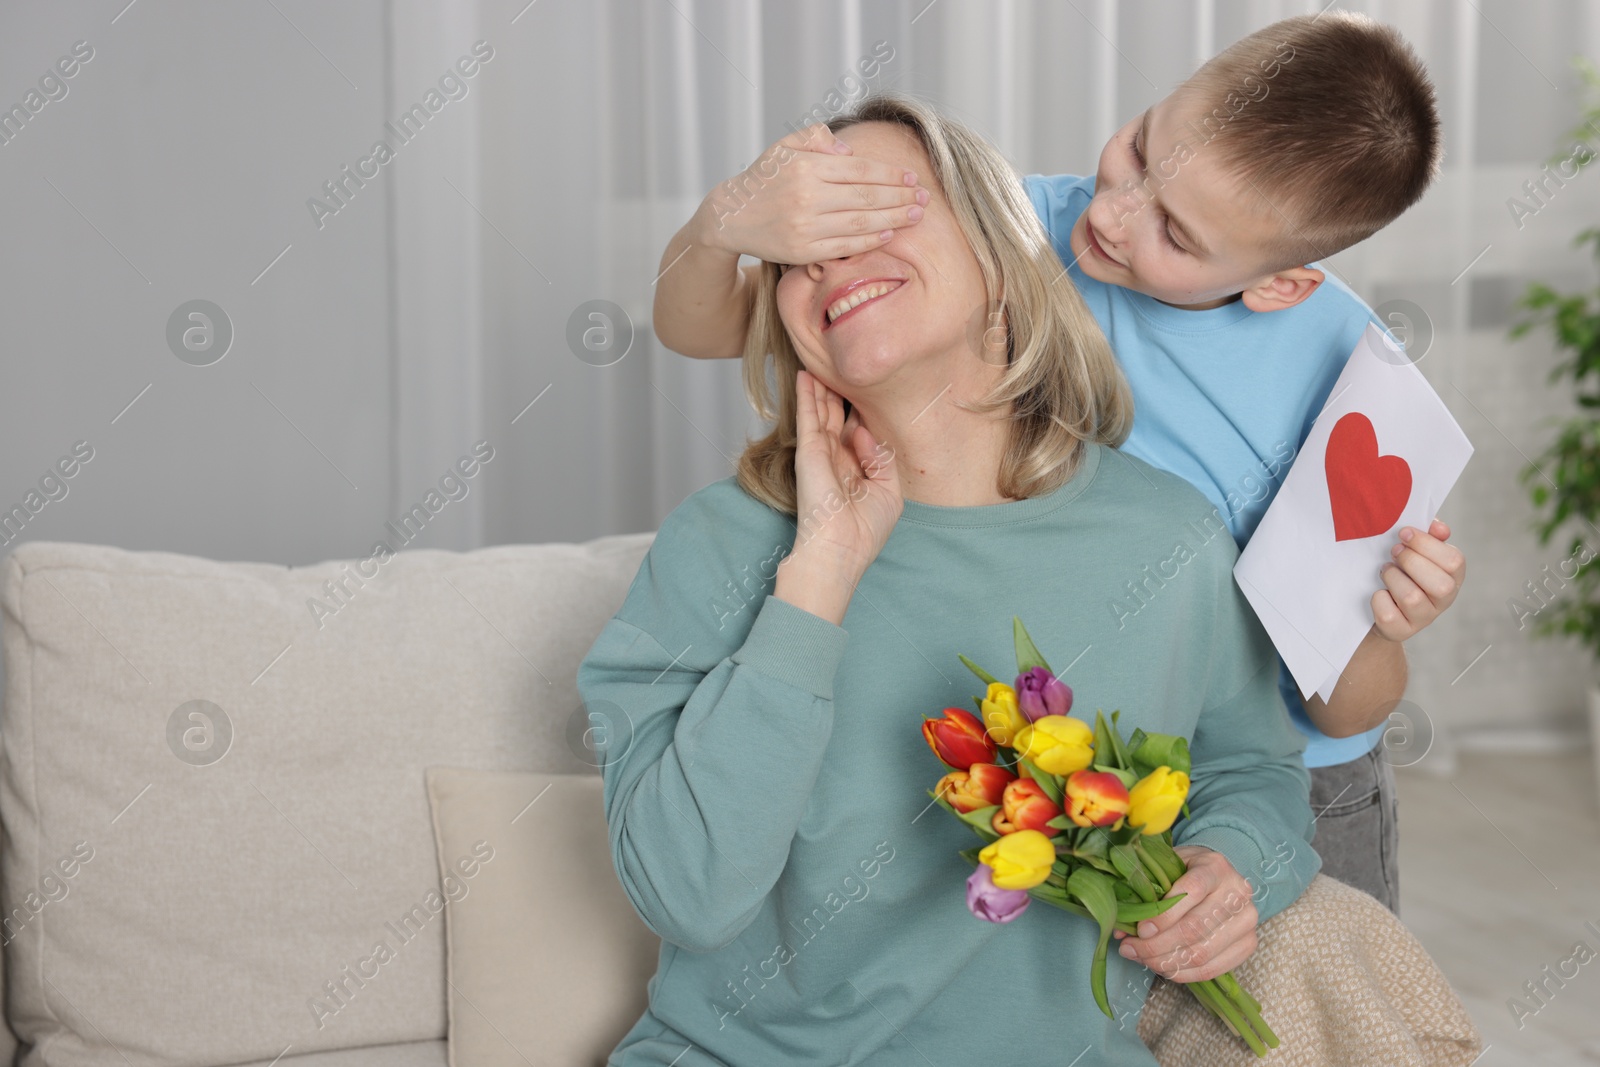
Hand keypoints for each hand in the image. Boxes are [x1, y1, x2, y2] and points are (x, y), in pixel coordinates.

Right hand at [692, 124, 928, 262]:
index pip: (859, 170)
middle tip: (924, 198)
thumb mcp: (783, 147)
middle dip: (900, 197)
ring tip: (916, 215)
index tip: (911, 177)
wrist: (731, 216)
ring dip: (893, 219)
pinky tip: (889, 233)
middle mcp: (806, 196)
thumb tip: (847, 150)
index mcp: (806, 167)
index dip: (890, 174)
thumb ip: (815, 138)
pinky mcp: (802, 250)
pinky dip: (870, 240)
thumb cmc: (763, 179)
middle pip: (866, 196)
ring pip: (860, 222)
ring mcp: (805, 225)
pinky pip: (844, 245)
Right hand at [774, 371, 901, 623]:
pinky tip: (804, 375)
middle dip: (837, 395)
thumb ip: (883, 458)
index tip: (867, 391)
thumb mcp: (889, 493)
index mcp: (856, 472)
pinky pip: (807, 416)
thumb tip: (862, 431)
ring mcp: (820, 454)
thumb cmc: (863, 532)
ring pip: (820, 412)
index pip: (858, 434)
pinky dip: (804, 395)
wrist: (838, 551)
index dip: (861, 413)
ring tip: (817, 363)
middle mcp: (837, 461)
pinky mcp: (808, 452)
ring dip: (819, 389)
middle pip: (837, 419)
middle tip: (837, 369)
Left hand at [1112, 845, 1257, 982]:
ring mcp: (1247, 920)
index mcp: (1215, 866)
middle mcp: (1237, 893)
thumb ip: (1145, 892)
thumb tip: (1121, 928)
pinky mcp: (1248, 944)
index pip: (1192, 891)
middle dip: (1157, 945)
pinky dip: (1183, 973)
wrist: (1220, 877)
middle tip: (1130, 949)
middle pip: (1195, 928)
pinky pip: (1213, 969)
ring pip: (1202, 953)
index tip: (1140, 929)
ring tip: (1142, 959)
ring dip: (1166, 962)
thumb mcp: (1166, 868)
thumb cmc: (1187, 871)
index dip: (1164, 915)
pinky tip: (1163, 968)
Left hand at [1373, 519, 1464, 641]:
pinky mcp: (1400, 631)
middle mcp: (1443, 599)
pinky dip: (1379, 599)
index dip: (1427, 544)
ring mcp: (1423, 618)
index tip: (1404, 533)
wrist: (1379, 607)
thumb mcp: (1416, 551)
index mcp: (1453, 576)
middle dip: (1411, 561)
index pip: (1455, 561)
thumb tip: (1438, 527)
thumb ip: (1429, 535)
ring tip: (1386, 571)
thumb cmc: (1402, 571)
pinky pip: (1388, 615)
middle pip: (1440, 584)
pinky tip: (1379, 592)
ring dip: (1393, 578)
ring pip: (1412, 598)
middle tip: (1395, 552)